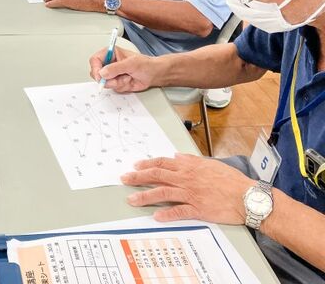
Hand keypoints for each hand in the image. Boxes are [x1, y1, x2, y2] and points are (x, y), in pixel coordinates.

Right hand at [88, 46, 158, 91]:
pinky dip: (122, 86)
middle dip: (108, 79)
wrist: (154, 75)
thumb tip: (103, 72)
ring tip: (128, 77)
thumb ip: (116, 68)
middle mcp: (109, 63)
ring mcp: (112, 74)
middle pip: (97, 73)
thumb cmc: (146, 64)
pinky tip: (129, 81)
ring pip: (105, 83)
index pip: (95, 60)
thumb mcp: (131, 63)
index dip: (95, 69)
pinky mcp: (116, 82)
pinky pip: (113, 88)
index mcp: (111, 53)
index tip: (100, 76)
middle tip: (118, 79)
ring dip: (118, 83)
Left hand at [121, 154, 254, 223]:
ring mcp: (191, 194)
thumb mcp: (211, 164)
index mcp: (189, 167)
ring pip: (163, 193)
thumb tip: (178, 157)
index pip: (162, 163)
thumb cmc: (232, 180)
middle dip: (138, 177)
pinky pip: (179, 211)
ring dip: (145, 196)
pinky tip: (156, 216)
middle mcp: (187, 179)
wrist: (248, 196)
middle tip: (124, 179)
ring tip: (132, 199)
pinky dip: (166, 213)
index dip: (147, 164)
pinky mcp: (198, 209)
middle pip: (157, 176)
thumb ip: (192, 160)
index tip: (135, 166)